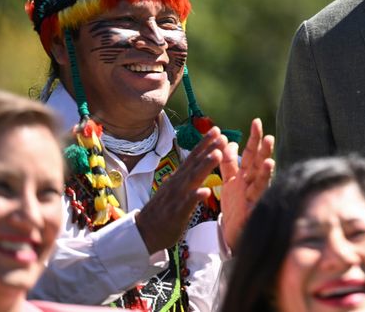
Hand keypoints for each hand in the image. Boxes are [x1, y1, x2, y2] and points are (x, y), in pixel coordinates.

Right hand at [136, 126, 226, 253]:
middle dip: (208, 148)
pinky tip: (206, 192)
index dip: (204, 144)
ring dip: (205, 166)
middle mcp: (178, 183)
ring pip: (192, 179)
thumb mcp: (173, 189)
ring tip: (218, 154)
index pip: (193, 157)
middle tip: (221, 135)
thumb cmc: (162, 211)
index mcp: (179, 178)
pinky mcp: (177, 212)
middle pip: (194, 163)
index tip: (216, 130)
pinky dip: (196, 197)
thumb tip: (190, 165)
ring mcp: (177, 197)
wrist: (143, 232)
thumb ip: (183, 177)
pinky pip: (187, 204)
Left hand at [219, 117, 274, 252]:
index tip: (256, 121)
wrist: (233, 236)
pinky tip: (267, 170)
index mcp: (244, 176)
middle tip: (265, 130)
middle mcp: (251, 183)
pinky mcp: (253, 209)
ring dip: (264, 163)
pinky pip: (258, 195)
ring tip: (269, 147)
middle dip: (261, 146)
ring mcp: (254, 196)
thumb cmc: (235, 208)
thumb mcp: (229, 182)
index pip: (249, 154)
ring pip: (261, 177)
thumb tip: (230, 142)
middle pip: (257, 162)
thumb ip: (229, 163)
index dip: (252, 139)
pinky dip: (263, 183)